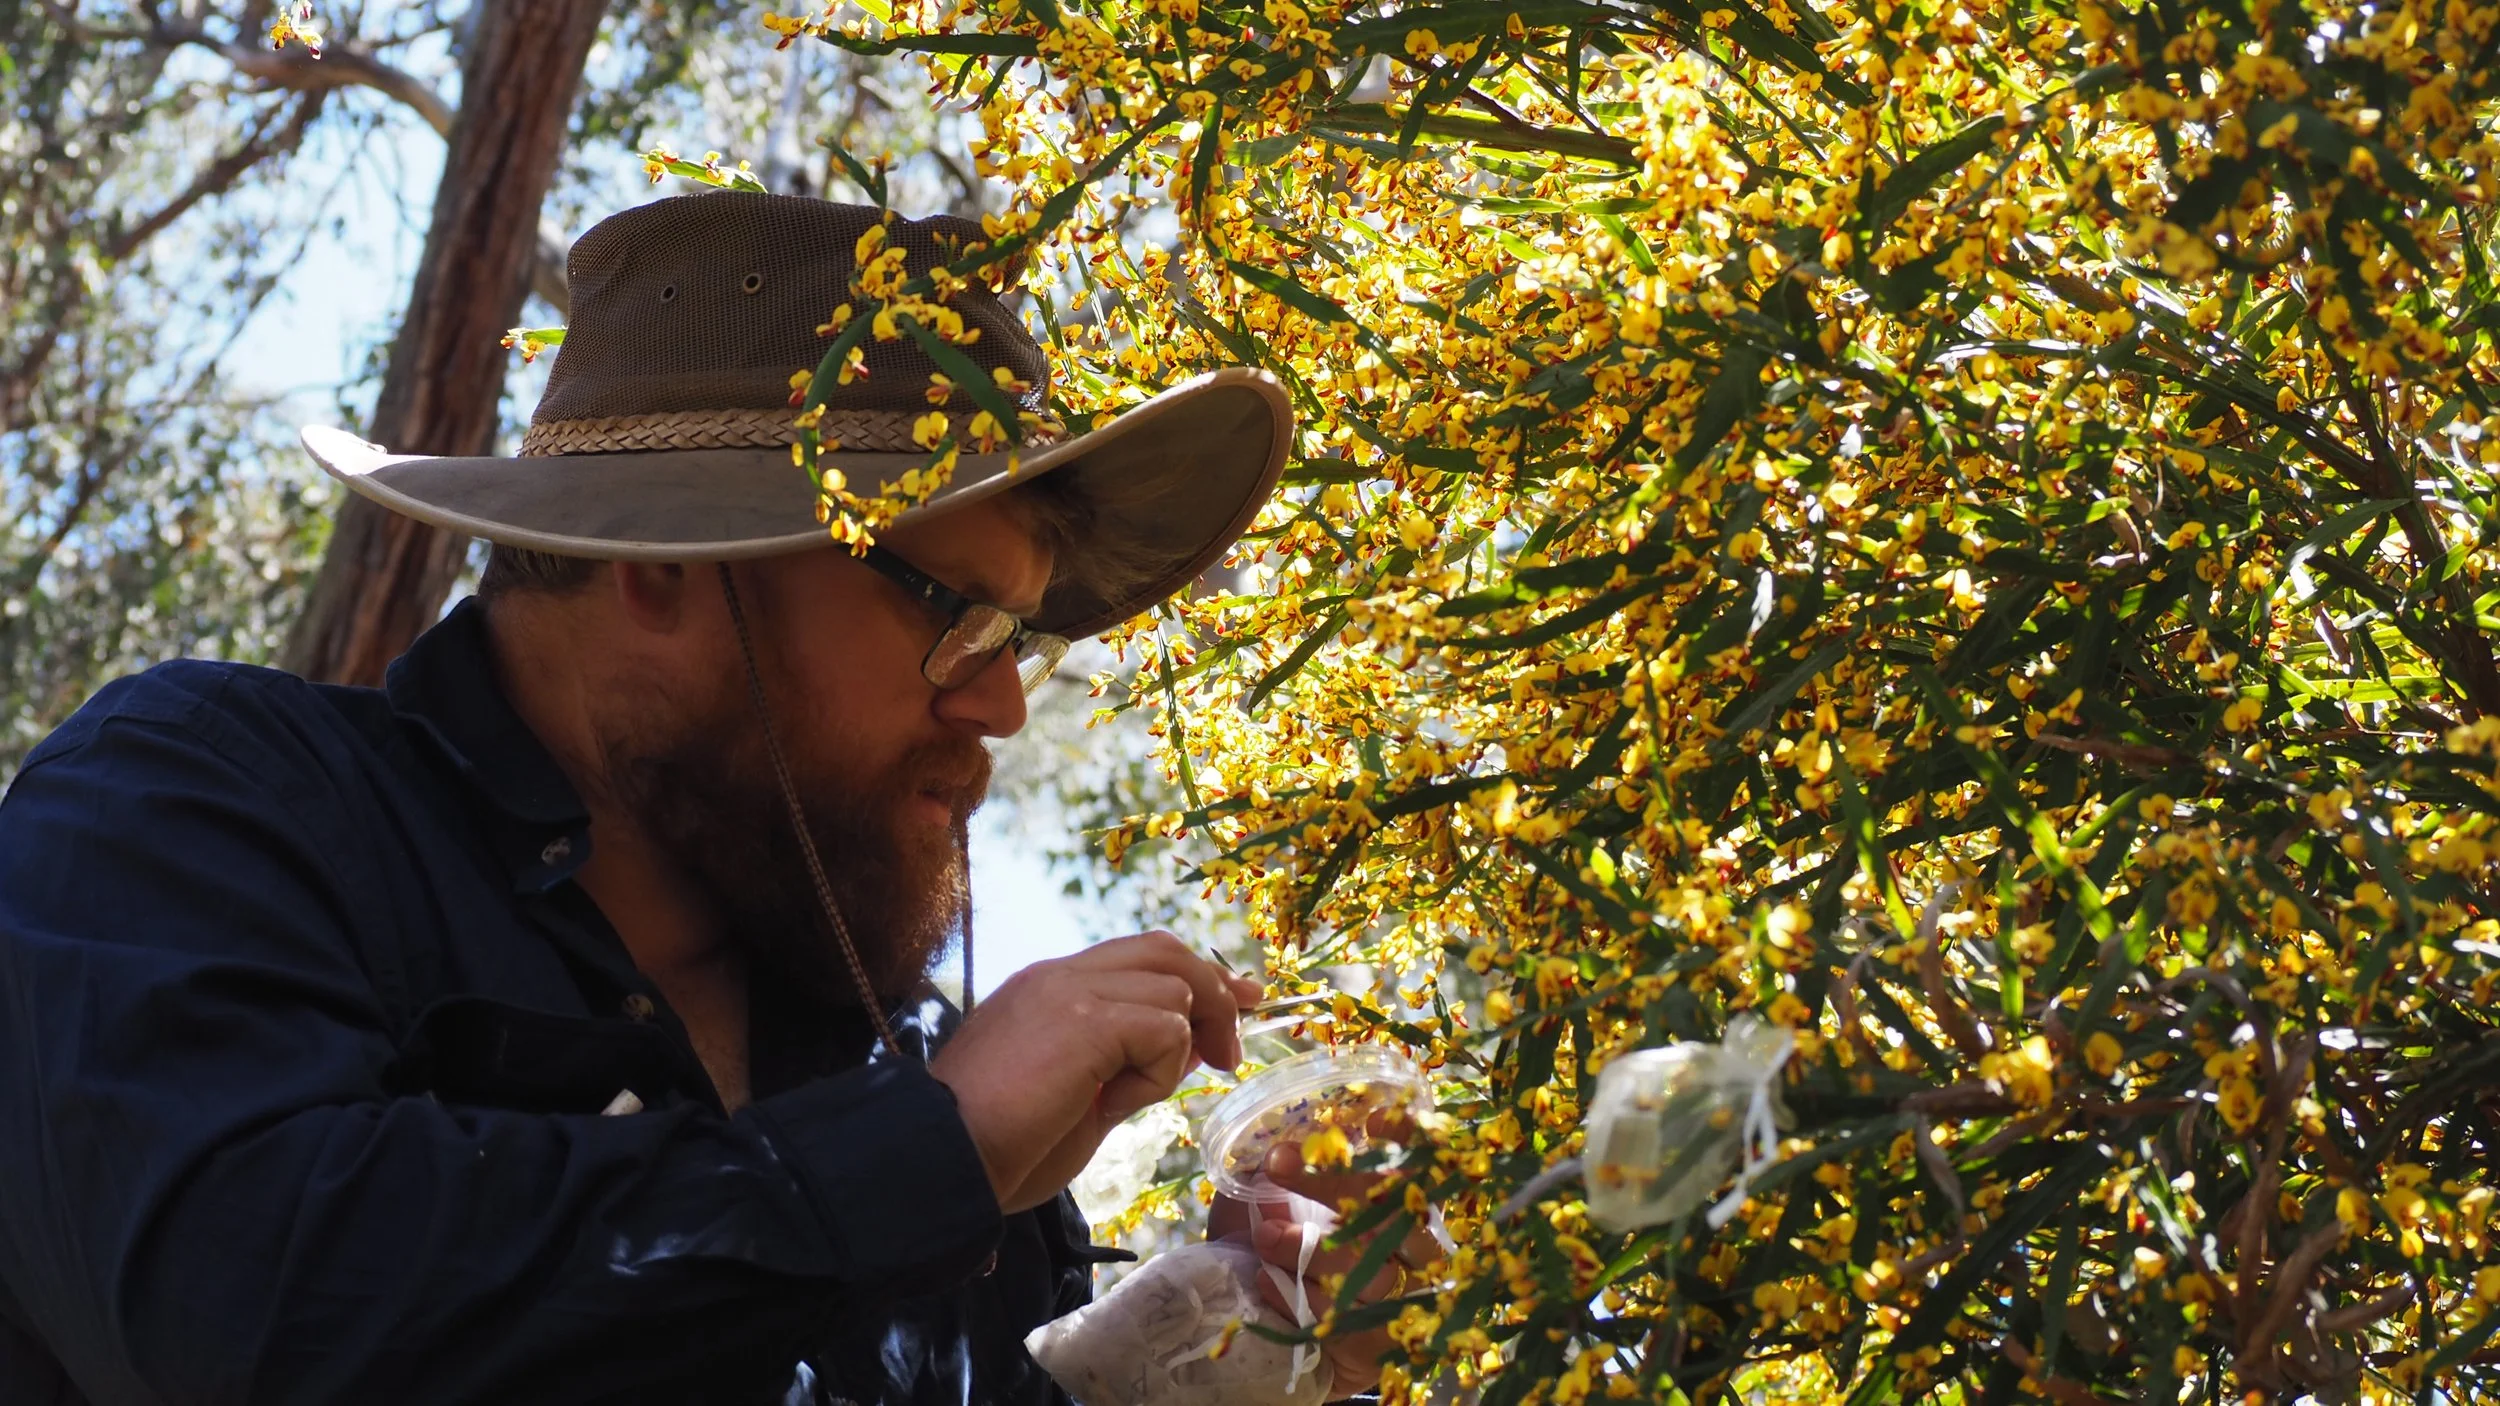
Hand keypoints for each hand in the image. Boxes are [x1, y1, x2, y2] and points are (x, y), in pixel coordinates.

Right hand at [930, 931, 1260, 1213]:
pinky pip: (1164, 1028)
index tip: (1238, 1001)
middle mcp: (1059, 975)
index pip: (1139, 956)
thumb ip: (1130, 1064)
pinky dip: (1158, 1072)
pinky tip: (1113, 1105)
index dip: (1197, 978)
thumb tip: (1192, 1046)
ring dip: (1172, 1052)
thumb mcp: (1082, 1100)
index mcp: (1050, 988)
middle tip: (1230, 1053)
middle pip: (1167, 951)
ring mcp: (1068, 990)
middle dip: (1215, 996)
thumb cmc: (999, 1147)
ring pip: (1173, 989)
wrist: (942, 1161)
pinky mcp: (1083, 1020)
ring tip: (1125, 1101)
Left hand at [1207, 1128, 1447, 1395]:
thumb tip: (1264, 1146)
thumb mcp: (1264, 1210)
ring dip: (1306, 1248)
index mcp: (1398, 1206)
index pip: (1421, 1166)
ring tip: (1264, 1237)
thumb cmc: (1277, 1262)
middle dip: (1334, 1182)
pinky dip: (1298, 1295)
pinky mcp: (1377, 1344)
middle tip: (1279, 1163)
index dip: (1409, 1140)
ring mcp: (1401, 1300)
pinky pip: (1344, 1315)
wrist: (1273, 1346)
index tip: (1373, 1120)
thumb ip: (1270, 1179)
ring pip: (1369, 1267)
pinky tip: (1265, 1280)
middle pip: (1395, 1211)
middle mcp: (1413, 1250)